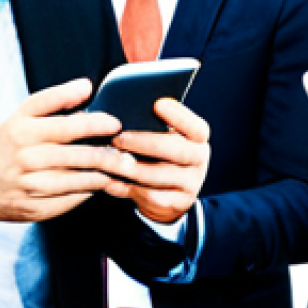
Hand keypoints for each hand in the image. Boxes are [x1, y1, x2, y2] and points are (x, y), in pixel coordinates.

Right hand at [0, 78, 130, 225]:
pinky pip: (72, 198)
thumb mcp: (19, 117)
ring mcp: (31, 183)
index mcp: (23, 127)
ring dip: (106, 174)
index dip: (96, 121)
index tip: (114, 122)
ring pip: (80, 178)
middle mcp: (27, 154)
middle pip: (80, 153)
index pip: (67, 122)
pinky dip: (90, 191)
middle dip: (111, 153)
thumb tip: (86, 87)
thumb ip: (53, 102)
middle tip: (127, 150)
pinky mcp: (35, 206)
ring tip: (122, 167)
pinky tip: (100, 184)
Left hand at [103, 98, 209, 223]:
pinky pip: (151, 196)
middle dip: (144, 142)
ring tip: (108, 160)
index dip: (179, 115)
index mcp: (197, 138)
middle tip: (117, 138)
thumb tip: (126, 107)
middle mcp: (199, 159)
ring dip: (131, 167)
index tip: (157, 104)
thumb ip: (152, 122)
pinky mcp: (177, 203)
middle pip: (177, 150)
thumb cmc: (159, 151)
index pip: (196, 126)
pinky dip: (127, 188)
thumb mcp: (163, 134)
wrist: (168, 191)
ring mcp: (191, 183)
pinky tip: (110, 181)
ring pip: (160, 175)